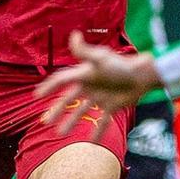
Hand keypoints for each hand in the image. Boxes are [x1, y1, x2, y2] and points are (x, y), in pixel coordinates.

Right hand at [35, 31, 160, 138]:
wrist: (142, 76)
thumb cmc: (121, 65)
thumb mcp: (101, 58)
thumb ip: (86, 51)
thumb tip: (74, 35)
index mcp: (84, 74)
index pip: (62, 80)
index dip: (49, 87)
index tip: (37, 95)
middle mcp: (89, 86)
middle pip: (68, 99)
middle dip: (56, 110)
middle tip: (45, 121)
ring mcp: (99, 98)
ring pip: (81, 111)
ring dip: (70, 122)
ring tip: (60, 134)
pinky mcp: (111, 107)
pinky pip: (102, 122)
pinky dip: (97, 132)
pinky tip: (90, 143)